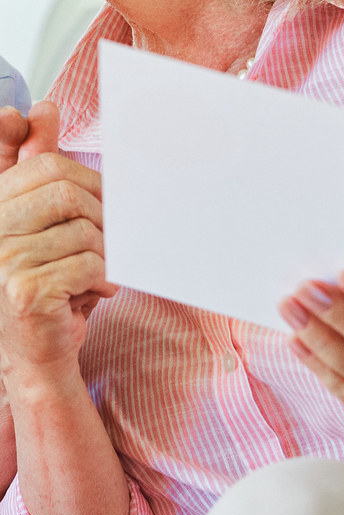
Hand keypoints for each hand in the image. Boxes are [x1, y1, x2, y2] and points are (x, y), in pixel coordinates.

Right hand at [0, 103, 116, 380]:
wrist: (37, 356)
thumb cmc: (47, 288)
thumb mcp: (43, 227)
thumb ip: (37, 169)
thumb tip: (42, 108)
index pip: (35, 163)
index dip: (65, 158)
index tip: (82, 168)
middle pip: (65, 190)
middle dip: (102, 212)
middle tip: (111, 238)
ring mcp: (1, 258)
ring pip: (83, 229)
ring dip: (106, 252)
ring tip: (99, 272)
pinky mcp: (23, 289)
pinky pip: (88, 264)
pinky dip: (106, 278)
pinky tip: (100, 291)